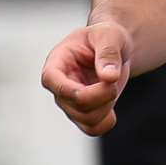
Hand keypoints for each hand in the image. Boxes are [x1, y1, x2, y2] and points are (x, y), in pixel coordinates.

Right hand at [40, 22, 132, 136]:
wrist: (114, 47)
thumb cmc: (106, 37)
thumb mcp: (110, 35)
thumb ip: (108, 53)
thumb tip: (109, 77)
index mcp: (57, 63)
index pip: (51, 81)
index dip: (74, 88)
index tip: (104, 83)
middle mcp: (59, 87)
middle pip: (76, 105)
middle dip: (103, 94)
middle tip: (114, 76)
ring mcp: (69, 103)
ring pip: (86, 119)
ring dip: (107, 106)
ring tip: (112, 86)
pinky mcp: (83, 114)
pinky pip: (92, 129)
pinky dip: (106, 122)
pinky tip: (112, 107)